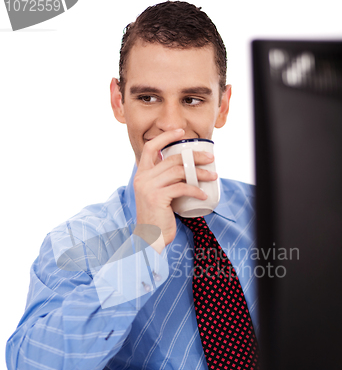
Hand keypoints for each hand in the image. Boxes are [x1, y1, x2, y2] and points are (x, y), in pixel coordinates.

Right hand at [133, 129, 216, 247]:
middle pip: (172, 159)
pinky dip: (195, 189)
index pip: (151, 148)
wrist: (150, 237)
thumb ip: (164, 181)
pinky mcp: (157, 197)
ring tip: (212, 176)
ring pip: (179, 171)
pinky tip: (203, 194)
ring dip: (199, 173)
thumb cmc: (158, 217)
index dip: (166, 137)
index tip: (181, 132)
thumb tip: (185, 168)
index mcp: (141, 174)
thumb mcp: (158, 194)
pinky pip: (181, 188)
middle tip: (210, 159)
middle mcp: (142, 178)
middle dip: (194, 157)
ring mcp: (148, 187)